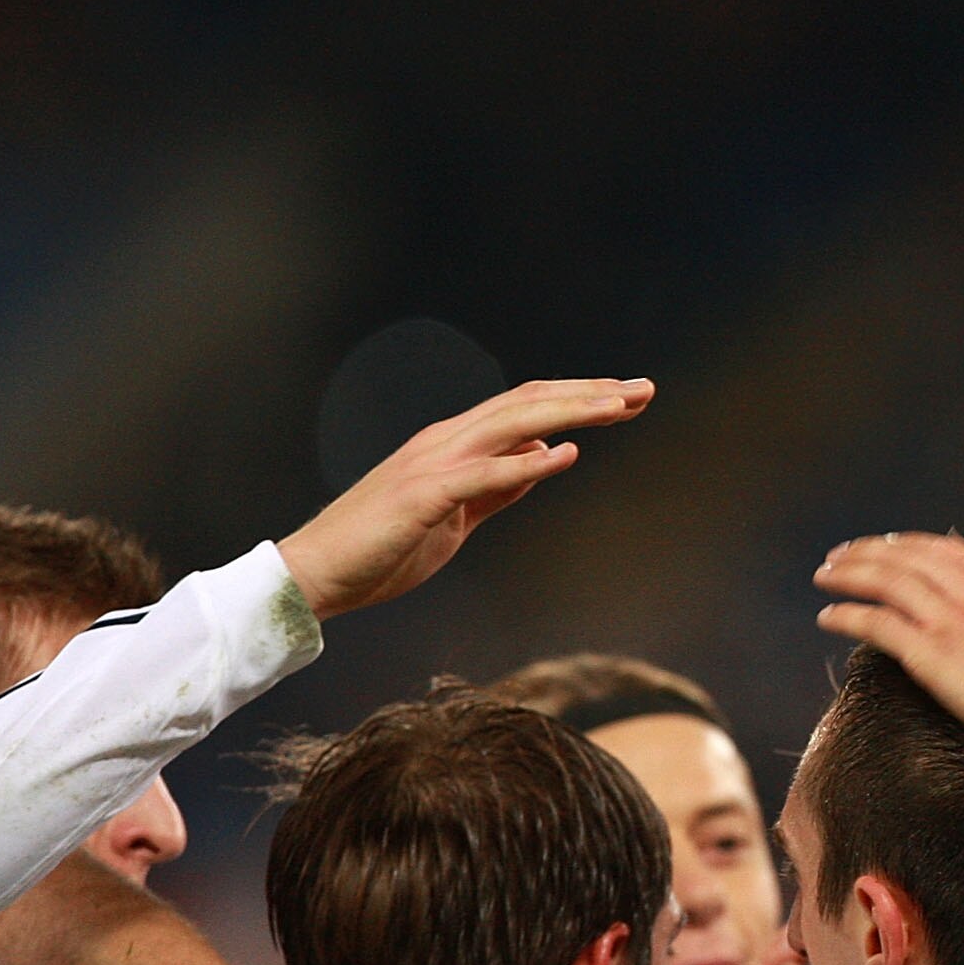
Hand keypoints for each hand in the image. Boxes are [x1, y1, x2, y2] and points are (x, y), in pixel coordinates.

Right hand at [278, 378, 651, 618]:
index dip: (580, 399)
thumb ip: (497, 488)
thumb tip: (541, 460)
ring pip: (511, 423)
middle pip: (528, 403)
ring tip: (620, 406)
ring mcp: (432, 465)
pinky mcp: (423, 497)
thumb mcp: (458, 517)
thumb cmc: (384, 549)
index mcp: (455, 445)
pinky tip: (565, 454)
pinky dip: (525, 462)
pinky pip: (482, 474)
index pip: (527, 408)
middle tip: (645, 389)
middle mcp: (446, 442)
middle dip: (589, 393)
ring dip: (569, 412)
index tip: (629, 397)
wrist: (318, 576)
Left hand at [813, 533, 963, 804]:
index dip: (914, 546)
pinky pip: (875, 625)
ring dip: (849, 574)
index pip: (949, 552)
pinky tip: (828, 617)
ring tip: (825, 576)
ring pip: (885, 581)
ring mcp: (952, 620)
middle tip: (843, 554)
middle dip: (871, 551)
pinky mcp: (932, 657)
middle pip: (908, 557)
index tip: (893, 547)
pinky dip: (847, 616)